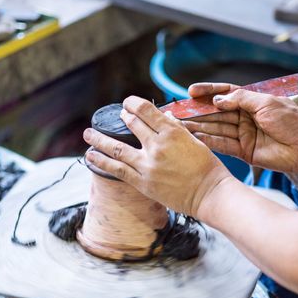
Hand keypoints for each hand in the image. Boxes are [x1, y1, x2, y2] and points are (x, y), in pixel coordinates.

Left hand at [83, 96, 231, 217]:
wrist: (209, 194)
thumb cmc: (207, 168)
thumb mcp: (195, 141)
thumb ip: (176, 129)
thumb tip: (163, 117)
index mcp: (172, 132)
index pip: (146, 110)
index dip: (133, 103)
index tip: (127, 103)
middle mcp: (157, 146)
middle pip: (131, 124)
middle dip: (122, 117)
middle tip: (117, 116)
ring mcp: (148, 165)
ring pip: (117, 148)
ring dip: (99, 139)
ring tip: (87, 134)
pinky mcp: (143, 183)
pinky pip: (117, 170)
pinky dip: (102, 162)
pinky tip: (91, 156)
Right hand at [185, 83, 297, 173]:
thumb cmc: (292, 121)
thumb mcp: (266, 102)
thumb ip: (240, 99)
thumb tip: (218, 100)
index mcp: (252, 101)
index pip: (225, 94)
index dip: (208, 92)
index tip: (191, 91)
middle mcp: (245, 117)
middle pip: (217, 112)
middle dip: (199, 112)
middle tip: (179, 111)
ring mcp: (243, 134)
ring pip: (217, 128)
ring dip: (200, 127)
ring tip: (181, 125)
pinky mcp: (243, 151)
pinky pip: (223, 145)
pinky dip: (209, 142)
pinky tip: (195, 138)